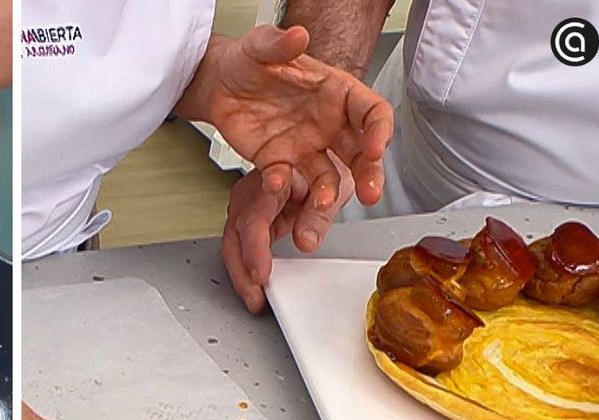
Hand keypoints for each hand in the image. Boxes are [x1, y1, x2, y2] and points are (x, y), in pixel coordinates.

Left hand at [177, 25, 390, 227]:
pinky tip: (276, 183)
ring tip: (322, 205)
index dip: (379, 130)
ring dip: (327, 192)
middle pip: (360, 152)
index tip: (376, 148)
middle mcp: (328, 123)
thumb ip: (279, 43)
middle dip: (368, 173)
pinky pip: (286, 180)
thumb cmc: (248, 60)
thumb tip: (298, 36)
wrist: (218, 84)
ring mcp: (305, 146)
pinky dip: (282, 186)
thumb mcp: (261, 45)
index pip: (372, 112)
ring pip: (327, 176)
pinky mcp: (279, 162)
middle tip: (369, 193)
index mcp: (337, 92)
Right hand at [222, 156, 354, 311]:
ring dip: (241, 276)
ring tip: (254, 298)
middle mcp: (250, 195)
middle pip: (234, 239)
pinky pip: (241, 249)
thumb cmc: (327, 164)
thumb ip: (318, 214)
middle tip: (255, 299)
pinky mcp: (249, 223)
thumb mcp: (330, 188)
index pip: (253, 220)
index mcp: (268, 181)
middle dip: (241, 273)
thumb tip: (305, 242)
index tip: (261, 276)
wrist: (326, 154)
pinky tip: (255, 288)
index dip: (255, 252)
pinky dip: (246, 270)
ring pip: (233, 247)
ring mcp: (246, 209)